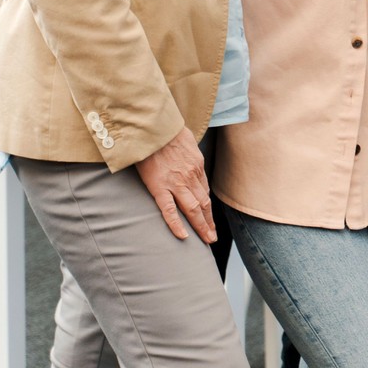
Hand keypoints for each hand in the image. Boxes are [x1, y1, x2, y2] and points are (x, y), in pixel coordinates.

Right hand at [134, 128, 216, 242]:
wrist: (154, 128)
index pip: (204, 191)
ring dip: (201, 226)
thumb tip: (188, 159)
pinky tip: (183, 235)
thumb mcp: (186, 142)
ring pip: (193, 209)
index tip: (209, 217)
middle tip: (213, 236)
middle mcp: (191, 176)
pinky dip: (177, 224)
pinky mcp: (159, 186)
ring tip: (206, 239)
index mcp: (197, 166)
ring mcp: (176, 183)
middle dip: (209, 221)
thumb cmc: (167, 132)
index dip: (207, 207)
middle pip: (203, 203)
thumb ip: (188, 155)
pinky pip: (169, 210)